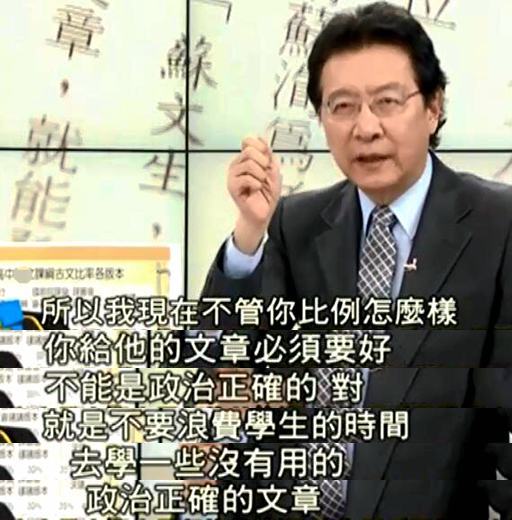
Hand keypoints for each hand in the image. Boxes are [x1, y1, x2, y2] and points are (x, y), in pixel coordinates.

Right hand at [227, 136, 280, 253]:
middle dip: (263, 162)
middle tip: (265, 174)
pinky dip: (256, 184)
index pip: (248, 141)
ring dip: (260, 175)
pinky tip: (255, 189)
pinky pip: (247, 178)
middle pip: (249, 150)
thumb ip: (268, 154)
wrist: (263, 212)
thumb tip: (262, 138)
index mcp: (247, 159)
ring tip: (260, 183)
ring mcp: (234, 175)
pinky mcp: (232, 186)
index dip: (260, 146)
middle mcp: (238, 165)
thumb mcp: (273, 171)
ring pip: (249, 164)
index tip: (267, 158)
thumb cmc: (266, 195)